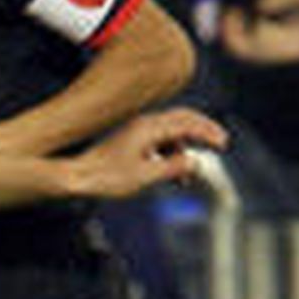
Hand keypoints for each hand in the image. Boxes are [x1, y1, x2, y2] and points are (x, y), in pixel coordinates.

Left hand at [66, 107, 227, 200]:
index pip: (188, 123)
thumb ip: (172, 168)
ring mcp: (136, 131)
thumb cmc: (106, 179)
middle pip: (183, 120)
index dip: (208, 132)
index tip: (223, 145)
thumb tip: (195, 163)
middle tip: (220, 144)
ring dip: (184, 149)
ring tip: (187, 177)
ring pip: (170, 132)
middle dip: (203, 131)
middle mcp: (144, 124)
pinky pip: (158, 141)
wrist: (75, 177)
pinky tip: (169, 173)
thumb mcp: (144, 177)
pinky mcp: (129, 141)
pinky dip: (169, 153)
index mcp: (149, 128)